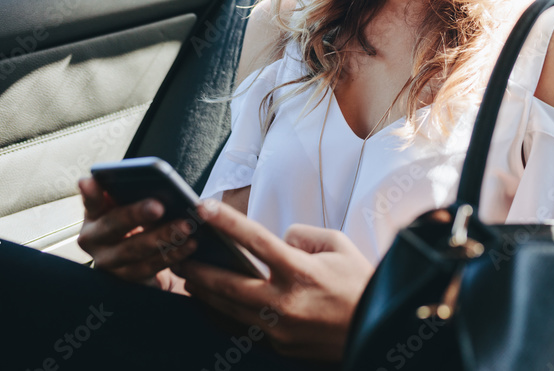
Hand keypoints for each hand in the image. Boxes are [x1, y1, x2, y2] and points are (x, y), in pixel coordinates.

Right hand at [76, 176, 197, 288]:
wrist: (143, 258)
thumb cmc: (140, 221)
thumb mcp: (133, 205)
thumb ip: (134, 193)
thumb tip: (155, 180)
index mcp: (94, 215)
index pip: (91, 201)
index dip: (91, 193)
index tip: (89, 181)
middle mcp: (94, 240)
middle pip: (113, 225)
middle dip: (136, 215)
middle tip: (158, 206)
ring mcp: (108, 262)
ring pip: (133, 250)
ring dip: (162, 237)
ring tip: (185, 226)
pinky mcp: (127, 279)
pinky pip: (151, 267)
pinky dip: (173, 254)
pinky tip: (190, 244)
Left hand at [172, 199, 374, 361]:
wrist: (376, 328)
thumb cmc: (358, 282)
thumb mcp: (338, 246)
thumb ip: (303, 235)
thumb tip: (278, 239)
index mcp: (301, 271)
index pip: (255, 240)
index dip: (226, 222)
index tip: (203, 207)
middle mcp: (284, 302)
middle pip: (227, 283)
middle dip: (198, 268)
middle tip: (177, 254)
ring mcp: (279, 329)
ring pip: (229, 310)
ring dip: (205, 293)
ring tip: (187, 277)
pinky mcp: (279, 346)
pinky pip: (241, 329)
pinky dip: (222, 315)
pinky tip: (210, 304)